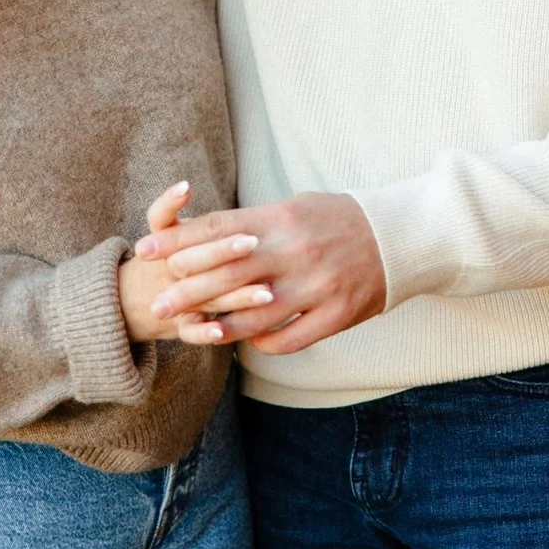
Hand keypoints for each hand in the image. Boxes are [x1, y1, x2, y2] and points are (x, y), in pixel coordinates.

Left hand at [137, 191, 386, 354]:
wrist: (404, 237)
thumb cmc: (341, 219)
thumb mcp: (297, 206)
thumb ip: (254, 223)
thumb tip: (202, 232)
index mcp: (284, 219)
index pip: (218, 229)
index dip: (178, 241)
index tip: (145, 251)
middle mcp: (297, 252)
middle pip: (227, 274)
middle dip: (186, 290)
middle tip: (156, 304)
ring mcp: (318, 286)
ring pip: (254, 313)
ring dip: (218, 325)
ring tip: (191, 332)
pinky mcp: (337, 314)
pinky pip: (290, 337)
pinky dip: (263, 342)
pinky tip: (247, 342)